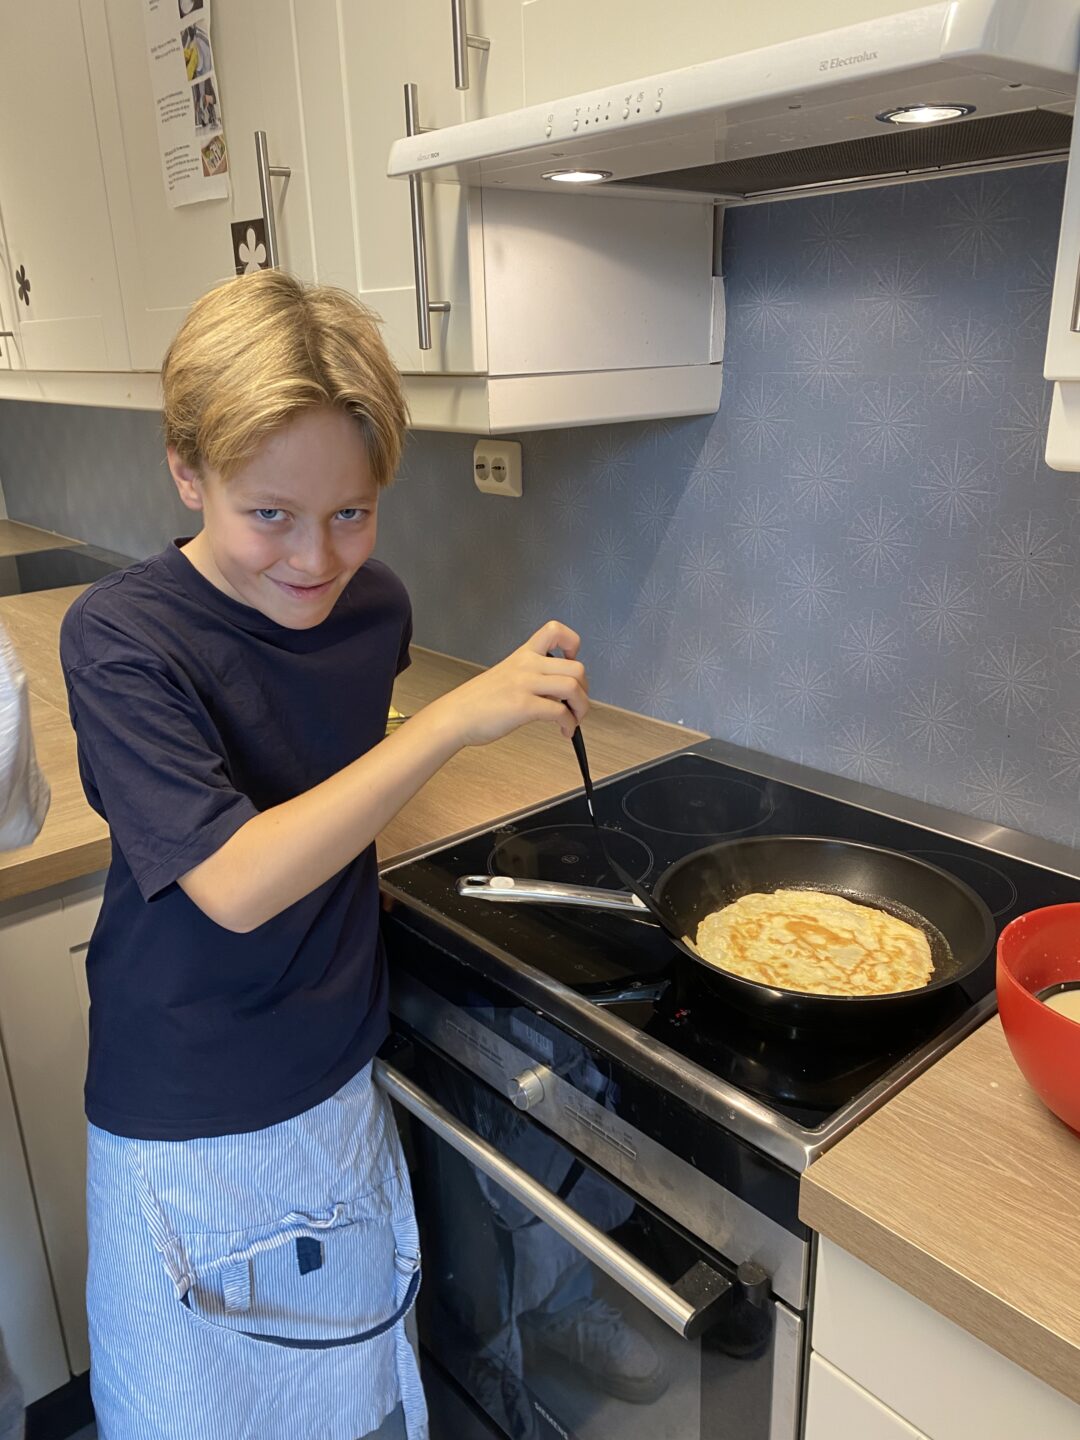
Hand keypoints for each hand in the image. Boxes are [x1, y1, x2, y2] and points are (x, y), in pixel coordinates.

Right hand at [429, 620, 588, 747]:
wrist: (455, 715)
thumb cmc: (478, 701)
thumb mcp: (507, 675)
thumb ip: (531, 676)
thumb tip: (558, 690)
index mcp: (523, 654)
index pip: (555, 630)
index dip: (572, 642)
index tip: (571, 659)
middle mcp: (527, 665)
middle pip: (577, 667)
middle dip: (585, 690)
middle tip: (576, 703)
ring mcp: (525, 685)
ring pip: (573, 687)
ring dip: (582, 708)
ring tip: (574, 719)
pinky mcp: (523, 706)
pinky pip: (560, 713)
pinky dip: (570, 725)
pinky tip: (564, 730)